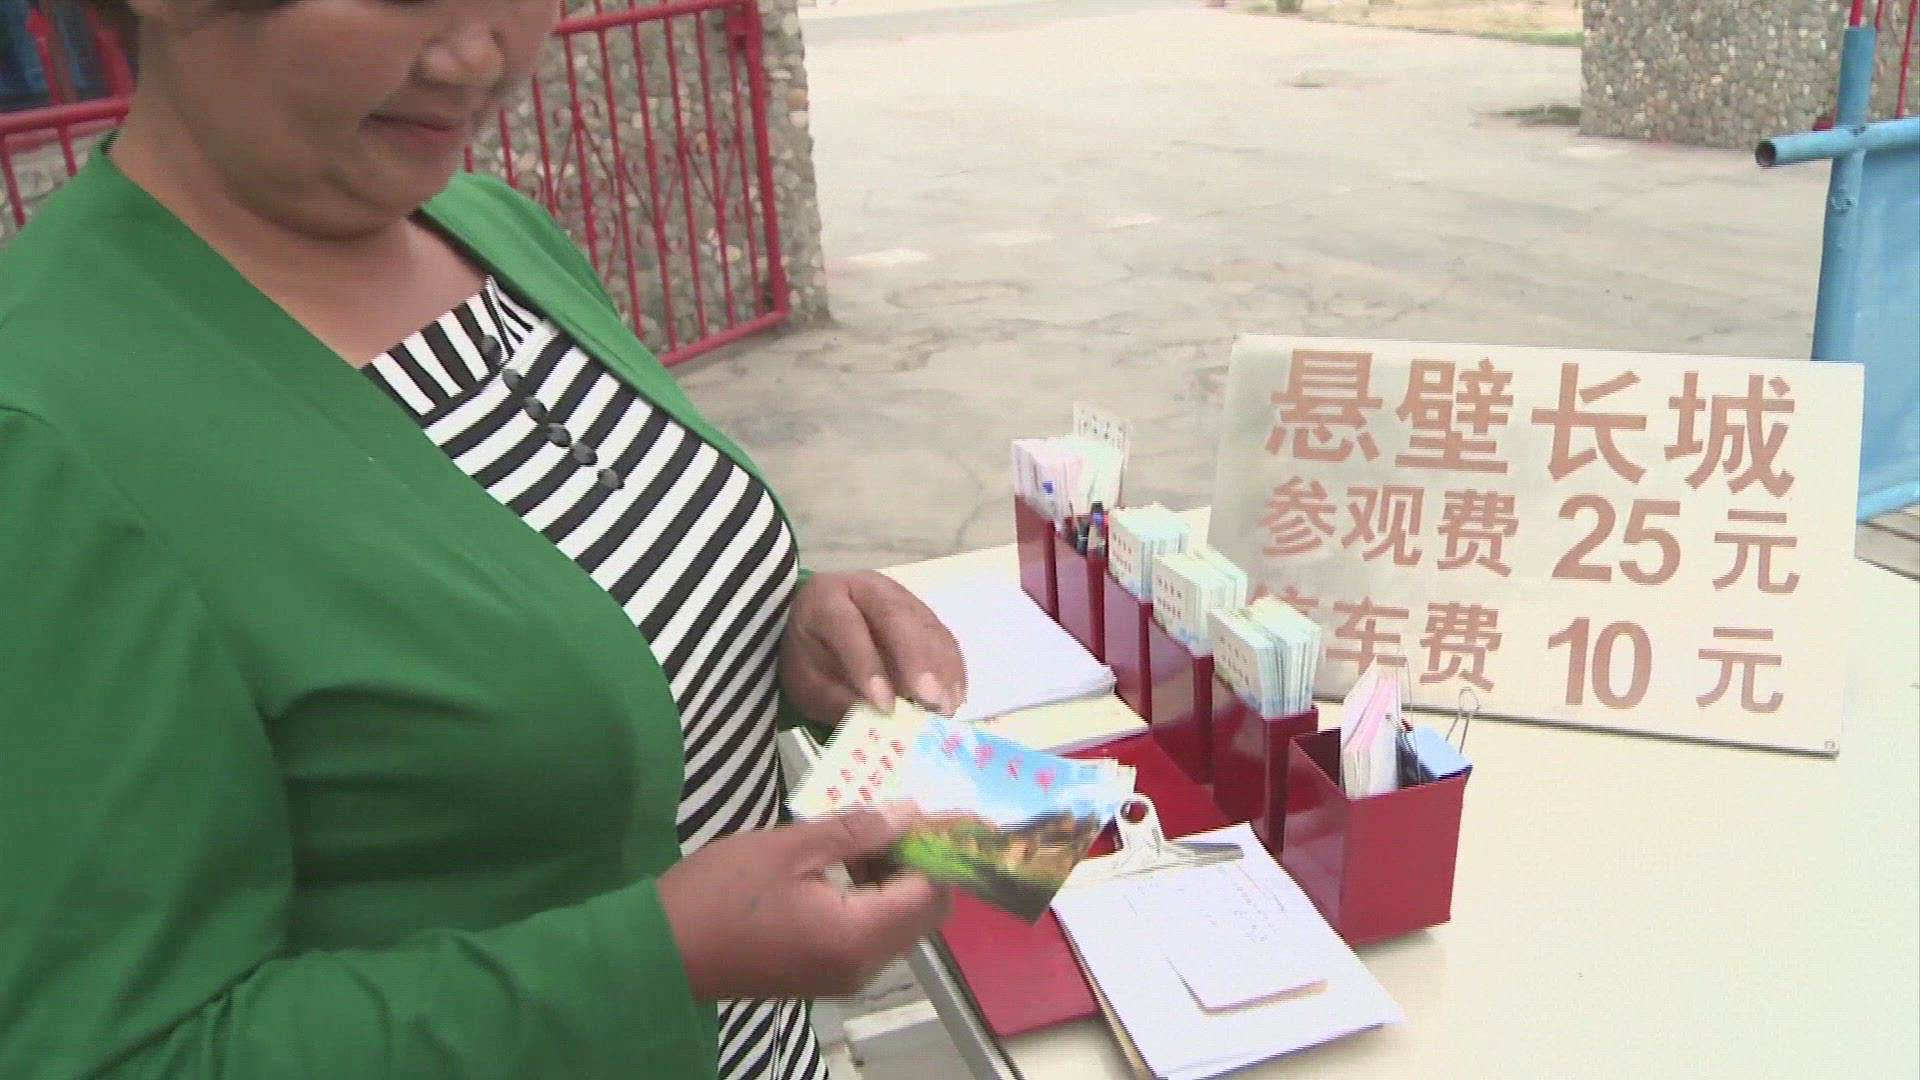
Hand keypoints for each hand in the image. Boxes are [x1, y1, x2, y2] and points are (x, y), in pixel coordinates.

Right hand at [657, 806, 953, 999]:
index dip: (940, 847)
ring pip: (902, 923)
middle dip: (923, 862)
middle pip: (926, 912)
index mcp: (858, 935)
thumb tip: (909, 812)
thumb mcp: (788, 848)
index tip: (937, 806)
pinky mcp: (827, 972)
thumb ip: (854, 830)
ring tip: (869, 830)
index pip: (931, 892)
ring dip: (899, 877)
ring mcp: (846, 973)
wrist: (662, 951)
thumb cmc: (718, 895)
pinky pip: (874, 932)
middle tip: (900, 815)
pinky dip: (875, 896)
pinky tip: (848, 860)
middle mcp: (864, 964)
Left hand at [781, 571, 964, 726]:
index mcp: (826, 598)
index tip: (885, 705)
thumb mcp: (806, 680)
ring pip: (926, 624)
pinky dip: (952, 667)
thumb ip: (835, 697)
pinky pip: (943, 636)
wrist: (817, 626)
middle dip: (918, 660)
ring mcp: (900, 595)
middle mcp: (866, 588)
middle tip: (931, 699)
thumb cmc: (811, 655)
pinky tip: (956, 695)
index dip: (867, 666)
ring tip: (947, 705)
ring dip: (942, 667)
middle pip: (896, 616)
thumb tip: (876, 721)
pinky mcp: (923, 611)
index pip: (847, 626)